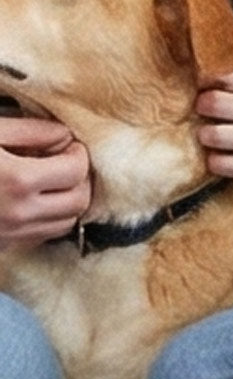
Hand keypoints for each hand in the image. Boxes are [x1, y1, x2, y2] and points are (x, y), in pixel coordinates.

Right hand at [0, 117, 90, 249]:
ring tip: (50, 181)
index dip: (78, 154)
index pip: (75, 170)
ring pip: (68, 222)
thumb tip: (64, 135)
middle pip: (79, 201)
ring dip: (68, 201)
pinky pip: (45, 235)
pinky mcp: (6, 247)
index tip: (69, 145)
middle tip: (65, 162)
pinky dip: (50, 218)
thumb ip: (30, 131)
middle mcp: (20, 213)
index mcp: (16, 180)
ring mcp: (13, 234)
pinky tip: (35, 200)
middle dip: (80, 179)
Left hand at [195, 64, 232, 183]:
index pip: (220, 72)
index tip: (206, 85)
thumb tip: (213, 71)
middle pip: (209, 103)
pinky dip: (215, 160)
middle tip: (208, 111)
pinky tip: (222, 156)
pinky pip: (222, 165)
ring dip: (206, 135)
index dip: (205, 78)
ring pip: (211, 135)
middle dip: (201, 106)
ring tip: (213, 135)